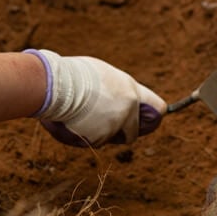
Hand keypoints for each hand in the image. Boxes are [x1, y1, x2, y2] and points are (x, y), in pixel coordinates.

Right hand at [25, 49, 165, 147]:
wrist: (58, 86)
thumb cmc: (76, 74)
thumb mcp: (104, 75)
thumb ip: (117, 89)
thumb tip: (119, 97)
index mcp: (131, 92)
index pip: (158, 109)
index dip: (152, 116)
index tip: (148, 119)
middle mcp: (128, 111)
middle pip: (134, 132)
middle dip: (122, 131)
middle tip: (105, 122)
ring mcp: (114, 126)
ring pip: (111, 137)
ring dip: (101, 131)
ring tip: (83, 114)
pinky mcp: (98, 139)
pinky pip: (94, 141)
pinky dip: (86, 135)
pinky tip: (75, 121)